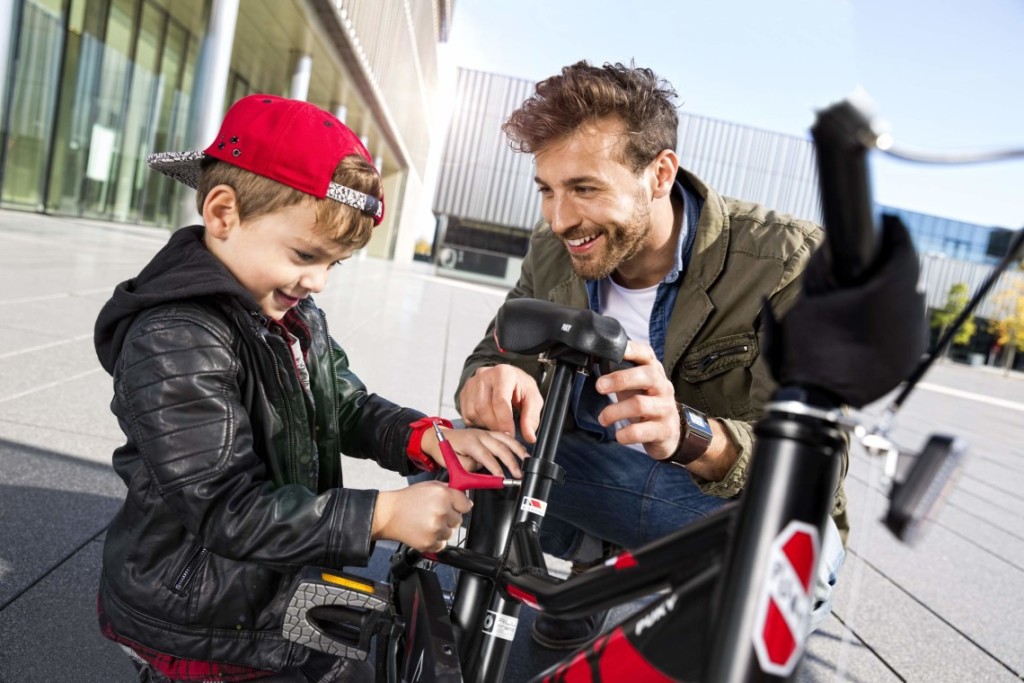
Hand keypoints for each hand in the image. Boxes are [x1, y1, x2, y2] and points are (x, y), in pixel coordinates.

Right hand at [372, 481, 471, 551]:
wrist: (389, 514)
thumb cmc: (408, 499)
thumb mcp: (430, 486)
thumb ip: (450, 489)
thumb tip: (466, 499)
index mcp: (444, 495)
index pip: (466, 505)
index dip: (460, 506)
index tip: (455, 507)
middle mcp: (442, 512)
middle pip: (459, 520)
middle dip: (449, 518)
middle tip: (434, 514)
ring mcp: (436, 529)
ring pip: (450, 533)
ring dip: (442, 530)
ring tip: (427, 522)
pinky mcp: (429, 543)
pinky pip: (442, 545)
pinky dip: (435, 541)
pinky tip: (425, 531)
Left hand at [420, 426, 527, 477]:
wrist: (438, 437)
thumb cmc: (444, 450)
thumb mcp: (451, 463)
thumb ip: (467, 467)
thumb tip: (481, 469)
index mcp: (470, 443)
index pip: (486, 457)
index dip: (496, 468)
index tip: (502, 479)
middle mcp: (479, 435)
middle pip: (500, 447)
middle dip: (511, 462)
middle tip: (518, 474)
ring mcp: (485, 432)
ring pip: (505, 439)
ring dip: (517, 449)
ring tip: (526, 460)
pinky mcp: (488, 432)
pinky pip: (504, 436)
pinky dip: (514, 442)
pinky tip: (521, 449)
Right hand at [458, 364, 543, 442]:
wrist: (507, 378)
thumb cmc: (520, 387)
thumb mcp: (533, 399)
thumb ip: (531, 417)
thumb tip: (529, 437)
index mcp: (503, 373)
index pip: (500, 401)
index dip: (504, 422)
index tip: (510, 435)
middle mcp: (484, 375)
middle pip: (483, 408)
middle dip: (494, 426)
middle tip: (504, 435)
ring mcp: (472, 383)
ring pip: (473, 412)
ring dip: (485, 425)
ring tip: (497, 426)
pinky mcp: (464, 391)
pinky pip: (466, 413)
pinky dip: (476, 422)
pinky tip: (488, 421)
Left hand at [595, 341, 680, 460]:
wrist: (670, 434)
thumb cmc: (647, 405)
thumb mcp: (637, 387)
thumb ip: (621, 375)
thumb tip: (594, 363)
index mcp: (654, 372)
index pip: (647, 354)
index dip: (631, 350)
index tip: (611, 351)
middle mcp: (663, 387)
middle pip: (647, 375)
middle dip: (620, 379)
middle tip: (599, 387)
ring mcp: (666, 409)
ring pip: (639, 405)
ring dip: (614, 412)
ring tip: (603, 418)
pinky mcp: (664, 431)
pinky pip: (640, 431)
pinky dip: (624, 434)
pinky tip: (618, 434)